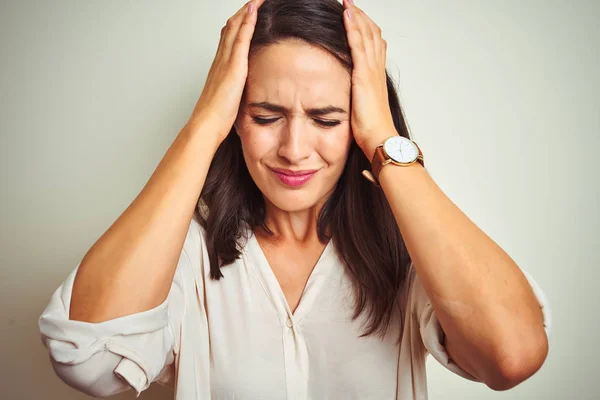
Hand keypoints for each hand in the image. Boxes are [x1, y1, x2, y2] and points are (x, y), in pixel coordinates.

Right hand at [189, 0, 264, 143]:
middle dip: (243, 13)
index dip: (238, 24)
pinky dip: (248, 22)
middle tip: (253, 2)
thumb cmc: (215, 117)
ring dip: (246, 11)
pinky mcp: (233, 66)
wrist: (206, 124)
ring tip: (256, 0)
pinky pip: (241, 38)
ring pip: (235, 28)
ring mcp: (226, 61)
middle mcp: (220, 60)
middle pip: (231, 28)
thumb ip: (233, 93)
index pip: (229, 39)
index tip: (247, 14)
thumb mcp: (227, 101)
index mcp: (220, 68)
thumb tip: (239, 96)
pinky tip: (254, 10)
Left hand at [342, 0, 396, 158]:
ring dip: (357, 17)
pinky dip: (353, 28)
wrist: (379, 138)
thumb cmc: (372, 130)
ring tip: (348, 3)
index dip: (366, 29)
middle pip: (372, 35)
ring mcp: (371, 71)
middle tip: (351, 3)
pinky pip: (357, 45)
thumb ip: (359, 98)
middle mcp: (376, 70)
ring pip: (366, 35)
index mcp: (376, 77)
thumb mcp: (363, 108)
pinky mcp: (363, 75)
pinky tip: (346, 15)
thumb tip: (352, 98)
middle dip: (361, 17)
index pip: (374, 45)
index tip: (357, 17)